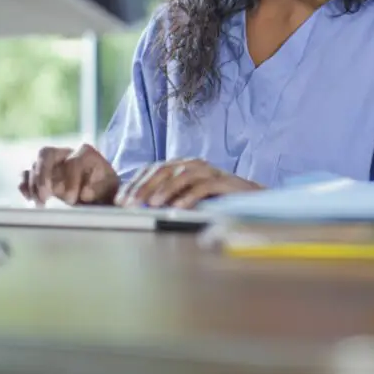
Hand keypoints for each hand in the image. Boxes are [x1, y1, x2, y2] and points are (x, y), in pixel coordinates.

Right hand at [19, 144, 119, 205]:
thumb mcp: (112, 190)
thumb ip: (103, 190)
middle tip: (46, 197)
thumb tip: (85, 193)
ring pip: (34, 165)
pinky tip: (30, 200)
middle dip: (43, 175)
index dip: (71, 180)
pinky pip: (25, 175)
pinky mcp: (39, 174)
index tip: (74, 199)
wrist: (100, 196)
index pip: (73, 161)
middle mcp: (65, 152)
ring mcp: (50, 162)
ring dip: (33, 184)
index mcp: (86, 153)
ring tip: (40, 204)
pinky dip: (25, 186)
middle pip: (46, 154)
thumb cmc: (106, 192)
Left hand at [115, 159, 262, 208]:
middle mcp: (193, 164)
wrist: (252, 200)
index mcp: (182, 166)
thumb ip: (167, 199)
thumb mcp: (186, 198)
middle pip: (164, 170)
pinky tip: (177, 208)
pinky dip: (188, 197)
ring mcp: (209, 171)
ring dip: (164, 190)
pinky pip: (203, 186)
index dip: (135, 184)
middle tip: (130, 204)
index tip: (121, 201)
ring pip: (181, 175)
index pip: (152, 169)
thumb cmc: (216, 201)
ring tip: (151, 206)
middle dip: (144, 187)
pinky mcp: (224, 181)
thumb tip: (138, 208)